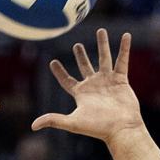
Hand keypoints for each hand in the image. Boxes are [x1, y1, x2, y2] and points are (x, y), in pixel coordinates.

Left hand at [33, 29, 144, 145]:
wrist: (121, 128)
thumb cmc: (97, 127)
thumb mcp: (72, 123)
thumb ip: (53, 120)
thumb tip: (33, 126)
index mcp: (81, 93)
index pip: (66, 80)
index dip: (59, 72)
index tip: (52, 62)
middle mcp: (94, 85)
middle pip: (85, 66)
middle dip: (81, 55)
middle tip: (76, 45)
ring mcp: (108, 81)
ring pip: (104, 58)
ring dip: (102, 45)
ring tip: (100, 30)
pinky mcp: (121, 79)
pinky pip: (122, 60)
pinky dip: (124, 48)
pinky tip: (126, 35)